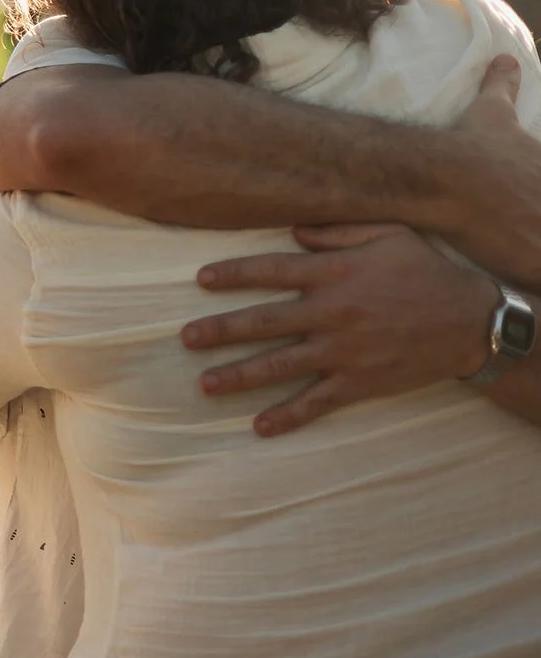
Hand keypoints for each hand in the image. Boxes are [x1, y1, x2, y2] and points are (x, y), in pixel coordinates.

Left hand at [186, 224, 498, 436]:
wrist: (473, 323)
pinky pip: (317, 403)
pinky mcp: (360, 382)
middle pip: (264, 322)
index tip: (200, 280)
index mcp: (335, 273)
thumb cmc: (428, 271)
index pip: (271, 271)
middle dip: (220, 330)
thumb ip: (338, 230)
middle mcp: (333, 313)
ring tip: (205, 384)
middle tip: (185, 339)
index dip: (233, 275)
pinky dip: (288, 417)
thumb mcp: (390, 235)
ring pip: (280, 365)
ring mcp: (345, 351)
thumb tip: (294, 232)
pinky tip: (259, 427)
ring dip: (239, 376)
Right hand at [442, 55, 540, 284]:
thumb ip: (503, 87)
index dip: (539, 201)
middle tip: (525, 232)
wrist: (440, 174)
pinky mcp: (536, 262)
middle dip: (538, 228)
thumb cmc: (467, 145)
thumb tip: (504, 57)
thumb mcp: (493, 111)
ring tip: (526, 261)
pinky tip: (527, 293)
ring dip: (535, 255)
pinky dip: (538, 292)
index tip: (528, 209)